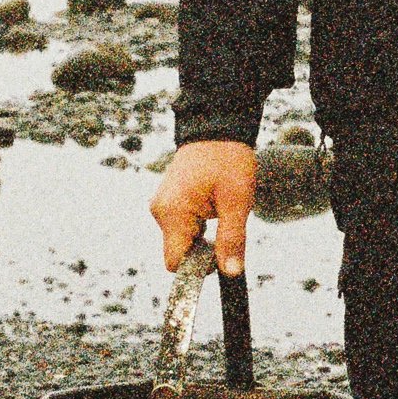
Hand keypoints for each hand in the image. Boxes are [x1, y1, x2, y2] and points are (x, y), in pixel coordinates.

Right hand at [150, 140, 257, 276]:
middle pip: (179, 252)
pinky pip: (180, 225)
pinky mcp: (168, 200)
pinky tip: (211, 204)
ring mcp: (162, 204)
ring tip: (219, 207)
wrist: (216, 126)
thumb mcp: (237, 201)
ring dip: (202, 235)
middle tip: (225, 223)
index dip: (198, 268)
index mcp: (173, 213)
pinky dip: (198, 224)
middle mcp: (160, 211)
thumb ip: (231, 240)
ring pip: (181, 239)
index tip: (220, 253)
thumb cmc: (227, 159)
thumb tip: (230, 272)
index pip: (176, 263)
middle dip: (203, 248)